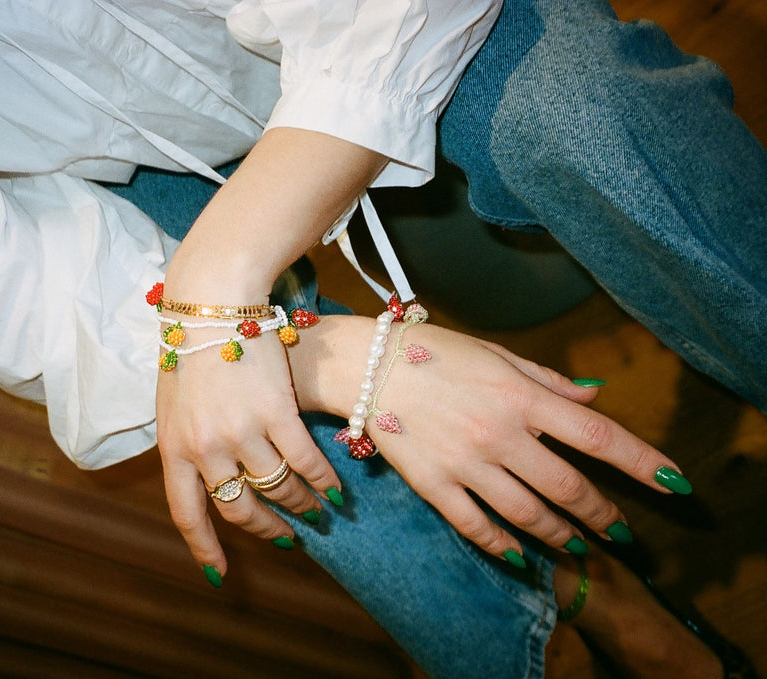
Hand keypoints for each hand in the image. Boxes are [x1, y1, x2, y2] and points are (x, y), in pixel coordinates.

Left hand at [156, 313, 341, 581]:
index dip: (206, 548)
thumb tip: (206, 479)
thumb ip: (186, 443)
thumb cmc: (190, 348)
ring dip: (302, 505)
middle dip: (268, 529)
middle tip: (289, 536)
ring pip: (278, 489)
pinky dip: (323, 480)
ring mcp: (242, 432)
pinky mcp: (277, 413)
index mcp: (175, 448)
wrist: (212, 304)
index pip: (188, 513)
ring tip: (317, 509)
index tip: (221, 572)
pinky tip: (334, 487)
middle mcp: (206, 448)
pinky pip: (305, 462)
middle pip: (240, 509)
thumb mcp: (172, 404)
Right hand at [290, 315, 687, 561]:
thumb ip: (549, 381)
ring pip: (528, 514)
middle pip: (569, 487)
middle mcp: (499, 434)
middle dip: (602, 514)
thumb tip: (596, 398)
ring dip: (561, 535)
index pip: (596, 436)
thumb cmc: (432, 352)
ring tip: (577, 544)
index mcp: (519, 396)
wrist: (363, 367)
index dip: (642, 463)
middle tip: (618, 530)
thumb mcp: (496, 354)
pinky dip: (503, 546)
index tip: (673, 483)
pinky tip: (519, 554)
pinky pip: (476, 526)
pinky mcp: (433, 484)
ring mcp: (465, 463)